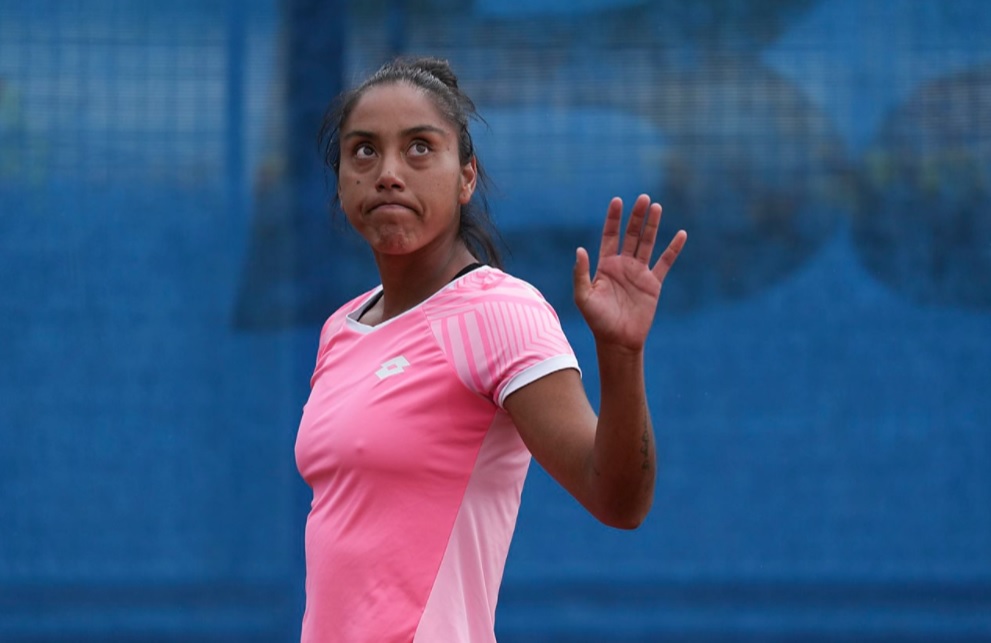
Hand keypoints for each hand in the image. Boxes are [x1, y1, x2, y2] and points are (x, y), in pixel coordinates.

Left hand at [573, 194, 686, 352]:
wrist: (617, 340)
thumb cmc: (597, 320)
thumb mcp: (583, 297)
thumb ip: (581, 273)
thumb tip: (580, 249)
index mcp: (605, 265)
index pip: (610, 235)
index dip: (613, 218)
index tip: (617, 201)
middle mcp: (623, 265)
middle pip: (631, 234)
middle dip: (636, 216)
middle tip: (643, 198)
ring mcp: (639, 273)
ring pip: (648, 243)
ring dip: (652, 226)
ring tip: (657, 206)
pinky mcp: (653, 284)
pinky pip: (665, 263)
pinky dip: (673, 249)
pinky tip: (681, 234)